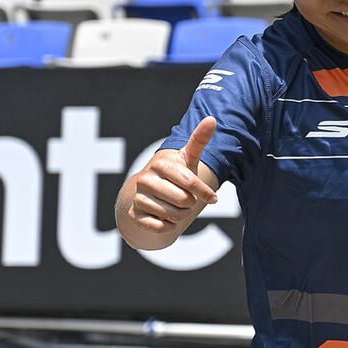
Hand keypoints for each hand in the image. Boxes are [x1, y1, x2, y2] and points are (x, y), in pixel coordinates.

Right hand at [126, 116, 218, 234]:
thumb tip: (212, 119)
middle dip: (190, 204)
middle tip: (185, 200)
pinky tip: (164, 218)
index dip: (205, 193)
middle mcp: (145, 179)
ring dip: (180, 216)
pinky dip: (168, 227)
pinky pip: (160, 228)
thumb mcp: (187, 159)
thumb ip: (199, 140)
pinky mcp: (134, 215)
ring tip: (174, 207)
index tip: (214, 199)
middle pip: (184, 201)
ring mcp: (138, 197)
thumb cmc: (175, 175)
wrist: (150, 193)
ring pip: (174, 216)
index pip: (190, 182)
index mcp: (161, 164)